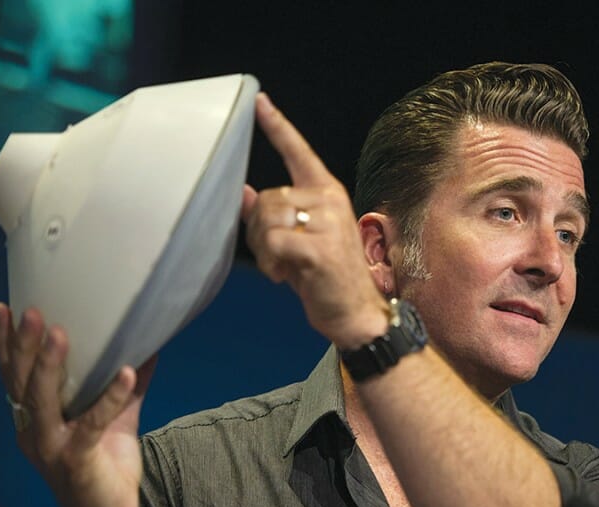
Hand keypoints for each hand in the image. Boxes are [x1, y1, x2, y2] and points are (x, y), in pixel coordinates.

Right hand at [0, 302, 155, 506]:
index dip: (7, 344)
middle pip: (22, 382)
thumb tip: (148, 350)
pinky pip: (93, 423)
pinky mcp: (78, 460)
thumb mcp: (117, 422)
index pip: (15, 376)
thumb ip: (127, 390)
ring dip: (50, 364)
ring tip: (59, 332)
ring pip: (42, 399)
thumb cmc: (106, 472)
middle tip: (30, 310)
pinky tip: (128, 372)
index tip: (5, 308)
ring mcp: (53, 447)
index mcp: (35, 421)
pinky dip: (111, 396)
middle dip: (24, 344)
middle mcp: (35, 432)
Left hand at [241, 92, 386, 347]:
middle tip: (271, 255)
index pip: (298, 152)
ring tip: (280, 266)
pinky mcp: (319, 247)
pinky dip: (270, 263)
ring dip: (263, 248)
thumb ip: (273, 216)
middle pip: (267, 196)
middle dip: (257, 228)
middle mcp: (330, 200)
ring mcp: (327, 222)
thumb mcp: (297, 241)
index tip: (258, 101)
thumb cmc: (326, 277)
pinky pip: (274, 242)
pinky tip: (284, 276)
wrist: (357, 313)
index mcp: (327, 193)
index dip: (277, 126)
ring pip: (267, 218)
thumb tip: (242, 193)